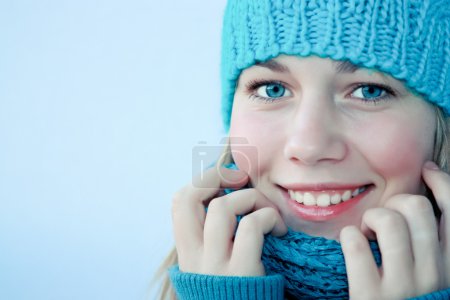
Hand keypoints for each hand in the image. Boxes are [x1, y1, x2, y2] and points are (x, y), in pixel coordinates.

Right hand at [171, 166, 286, 275]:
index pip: (178, 202)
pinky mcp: (242, 272)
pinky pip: (252, 226)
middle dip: (217, 175)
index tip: (226, 180)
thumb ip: (213, 239)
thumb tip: (229, 197)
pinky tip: (279, 231)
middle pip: (189, 196)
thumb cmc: (235, 294)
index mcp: (187, 252)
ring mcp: (216, 265)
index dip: (201, 181)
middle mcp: (195, 257)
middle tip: (241, 176)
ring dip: (251, 198)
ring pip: (223, 206)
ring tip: (266, 211)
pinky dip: (269, 218)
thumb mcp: (212, 267)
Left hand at [340, 161, 449, 298]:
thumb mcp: (432, 271)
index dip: (443, 183)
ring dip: (371, 218)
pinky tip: (350, 245)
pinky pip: (355, 243)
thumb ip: (432, 241)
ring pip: (389, 220)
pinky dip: (349, 236)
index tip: (426, 170)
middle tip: (383, 220)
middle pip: (417, 208)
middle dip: (395, 202)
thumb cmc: (407, 298)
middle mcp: (434, 277)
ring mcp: (403, 288)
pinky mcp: (370, 297)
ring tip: (366, 233)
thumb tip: (428, 187)